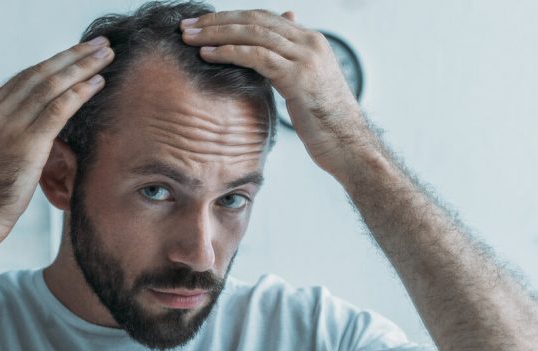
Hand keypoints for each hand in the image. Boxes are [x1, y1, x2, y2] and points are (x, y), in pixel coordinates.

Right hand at [0, 37, 113, 252]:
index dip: (54, 63)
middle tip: (99, 44)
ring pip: (52, 86)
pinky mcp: (27, 143)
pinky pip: (59, 109)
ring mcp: (11, 126)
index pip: (25, 77)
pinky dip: (80, 92)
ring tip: (106, 55)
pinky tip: (98, 82)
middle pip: (41, 74)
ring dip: (83, 67)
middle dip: (73, 56)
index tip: (76, 53)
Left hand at [180, 10, 371, 175]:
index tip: (202, 23)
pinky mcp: (298, 76)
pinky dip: (228, 52)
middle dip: (217, 21)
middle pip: (254, 19)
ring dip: (216, 33)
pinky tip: (207, 55)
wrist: (349, 145)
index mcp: (310, 40)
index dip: (230, 18)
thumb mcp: (306, 85)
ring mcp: (305, 57)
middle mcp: (309, 42)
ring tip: (189, 37)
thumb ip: (289, 63)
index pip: (263, 17)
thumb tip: (270, 56)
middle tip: (187, 25)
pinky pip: (256, 56)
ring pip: (252, 33)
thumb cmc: (326, 122)